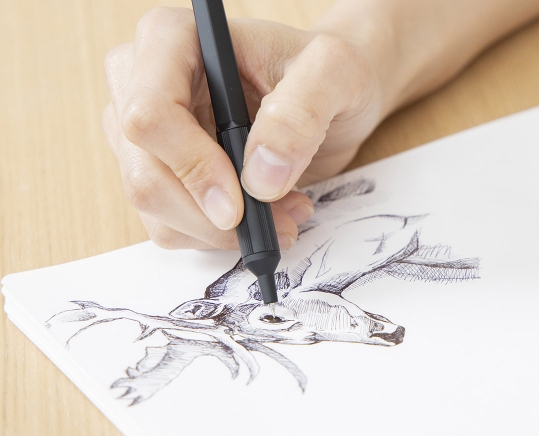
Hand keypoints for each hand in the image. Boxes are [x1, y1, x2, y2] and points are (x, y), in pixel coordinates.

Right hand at [103, 7, 384, 249]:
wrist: (330, 98)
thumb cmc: (327, 73)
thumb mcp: (334, 73)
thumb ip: (299, 114)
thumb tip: (259, 178)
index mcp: (174, 40)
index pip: (150, 113)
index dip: (191, 166)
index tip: (238, 204)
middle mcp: (144, 82)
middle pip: (144, 171)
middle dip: (209, 213)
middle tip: (276, 220)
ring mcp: (146, 131)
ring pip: (152, 204)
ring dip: (216, 229)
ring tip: (282, 213)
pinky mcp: (160, 168)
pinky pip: (167, 221)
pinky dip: (214, 234)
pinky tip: (260, 215)